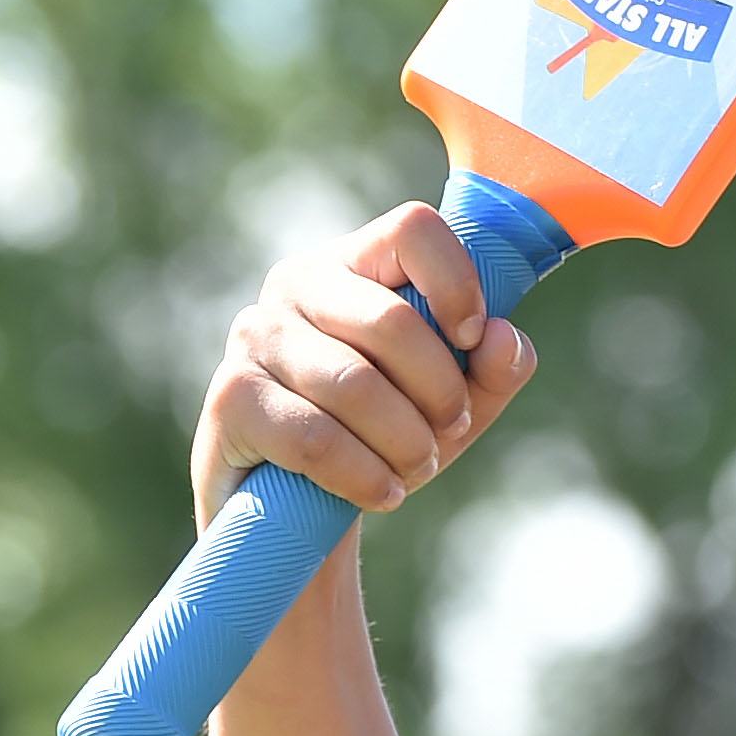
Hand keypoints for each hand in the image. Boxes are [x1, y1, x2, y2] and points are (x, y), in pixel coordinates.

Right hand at [189, 202, 535, 524]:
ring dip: (407, 442)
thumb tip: (503, 337)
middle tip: (452, 428)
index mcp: (355, 262)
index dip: (457, 283)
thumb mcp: (451, 403)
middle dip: (441, 391)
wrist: (294, 507)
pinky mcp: (231, 396)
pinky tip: (384, 492)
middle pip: (392, 321)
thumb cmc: (381, 435)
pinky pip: (316, 438)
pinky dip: (366, 475)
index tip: (472, 338)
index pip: (413, 229)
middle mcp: (297, 283)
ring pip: (355, 385)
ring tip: (418, 466)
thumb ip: (493, 368)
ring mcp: (256, 335)